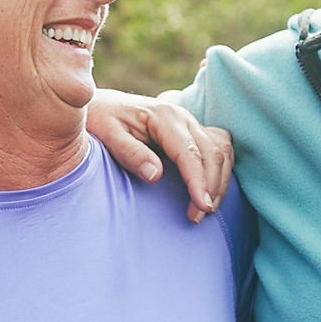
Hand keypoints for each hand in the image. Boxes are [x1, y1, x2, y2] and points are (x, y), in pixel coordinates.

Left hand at [85, 88, 230, 223]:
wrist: (99, 105)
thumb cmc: (101, 120)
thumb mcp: (107, 134)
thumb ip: (130, 153)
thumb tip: (156, 175)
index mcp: (164, 117)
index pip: (190, 153)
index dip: (198, 182)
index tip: (201, 208)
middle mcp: (182, 117)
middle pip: (212, 153)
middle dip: (212, 187)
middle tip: (199, 216)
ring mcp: (190, 123)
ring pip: (221, 150)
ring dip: (219, 181)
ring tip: (206, 209)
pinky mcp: (192, 130)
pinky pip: (218, 147)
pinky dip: (221, 169)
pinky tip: (212, 189)